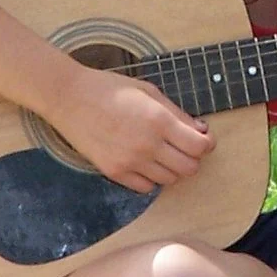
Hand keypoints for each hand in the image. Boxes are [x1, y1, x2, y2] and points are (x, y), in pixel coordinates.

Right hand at [57, 66, 213, 193]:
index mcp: (159, 120)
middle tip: (185, 147)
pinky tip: (146, 163)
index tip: (203, 139)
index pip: (199, 146)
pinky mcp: (114, 172)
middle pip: (189, 168)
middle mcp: (147, 144)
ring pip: (169, 180)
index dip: (207, 144)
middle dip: (193, 158)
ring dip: (172, 168)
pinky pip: (146, 188)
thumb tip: (201, 130)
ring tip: (163, 153)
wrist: (69, 98)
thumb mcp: (149, 92)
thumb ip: (177, 113)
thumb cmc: (109, 89)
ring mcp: (130, 161)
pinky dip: (152, 178)